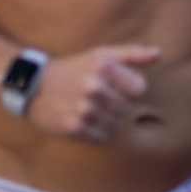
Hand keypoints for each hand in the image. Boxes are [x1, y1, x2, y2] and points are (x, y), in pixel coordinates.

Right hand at [24, 45, 161, 141]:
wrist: (32, 85)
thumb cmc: (73, 69)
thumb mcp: (99, 55)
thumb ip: (131, 54)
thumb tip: (158, 53)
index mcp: (102, 66)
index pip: (139, 89)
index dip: (129, 90)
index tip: (114, 87)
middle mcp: (93, 86)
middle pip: (127, 109)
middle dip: (115, 106)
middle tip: (94, 99)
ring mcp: (82, 108)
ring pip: (115, 125)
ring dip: (104, 120)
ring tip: (87, 109)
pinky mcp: (73, 127)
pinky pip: (100, 138)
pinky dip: (94, 133)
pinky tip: (81, 120)